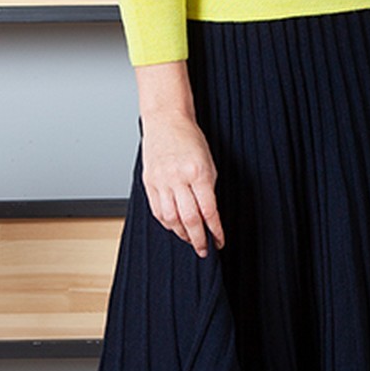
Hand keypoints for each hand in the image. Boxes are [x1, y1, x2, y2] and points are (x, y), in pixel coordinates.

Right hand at [140, 112, 224, 257]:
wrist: (166, 120)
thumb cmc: (190, 139)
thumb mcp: (209, 163)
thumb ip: (208, 191)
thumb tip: (209, 217)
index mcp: (198, 173)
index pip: (209, 211)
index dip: (215, 231)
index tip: (219, 242)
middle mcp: (178, 178)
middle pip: (190, 219)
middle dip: (199, 239)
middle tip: (204, 250)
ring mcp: (161, 181)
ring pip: (172, 219)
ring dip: (182, 234)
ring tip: (191, 240)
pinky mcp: (149, 183)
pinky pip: (158, 211)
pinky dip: (168, 224)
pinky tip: (175, 227)